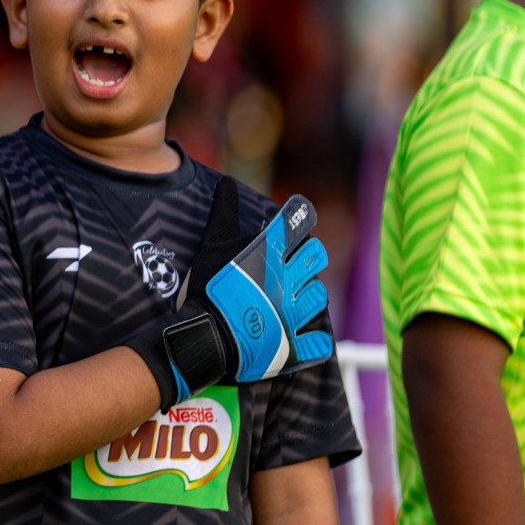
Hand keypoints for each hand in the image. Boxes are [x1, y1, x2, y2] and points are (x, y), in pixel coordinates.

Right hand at [124, 178, 332, 409]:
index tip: (298, 217)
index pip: (298, 226)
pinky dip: (313, 340)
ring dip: (309, 294)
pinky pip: (316, 342)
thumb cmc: (208, 288)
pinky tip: (306, 336)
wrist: (206, 336)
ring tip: (296, 296)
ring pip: (318, 296)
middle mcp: (288, 280)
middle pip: (315, 258)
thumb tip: (226, 181)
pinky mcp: (292, 343)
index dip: (300, 219)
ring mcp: (293, 313)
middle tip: (294, 262)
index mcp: (270, 255)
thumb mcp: (212, 244)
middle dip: (308, 257)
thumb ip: (223, 212)